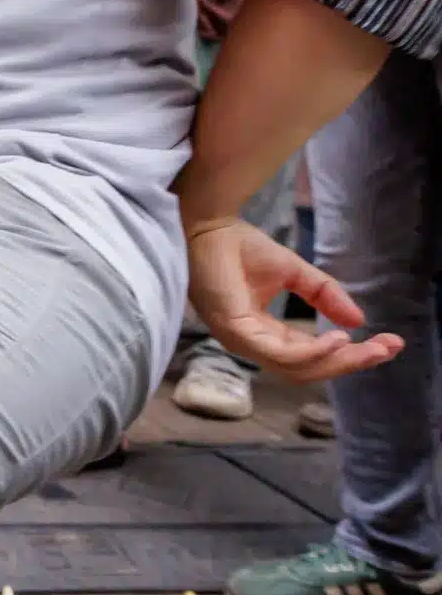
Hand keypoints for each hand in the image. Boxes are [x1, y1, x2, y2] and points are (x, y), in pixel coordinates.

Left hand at [185, 219, 400, 381]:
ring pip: (297, 368)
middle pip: (308, 370)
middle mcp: (252, 343)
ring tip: (367, 347)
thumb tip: (359, 322)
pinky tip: (337, 339)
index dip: (349, 355)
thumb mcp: (294, 273)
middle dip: (351, 363)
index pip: (310, 357)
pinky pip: (279, 352)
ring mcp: (241, 339)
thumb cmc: (239, 246)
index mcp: (264, 333)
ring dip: (337, 361)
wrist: (207, 224)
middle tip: (386, 351)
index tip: (388, 345)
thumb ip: (324, 295)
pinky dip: (312, 350)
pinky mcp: (235, 329)